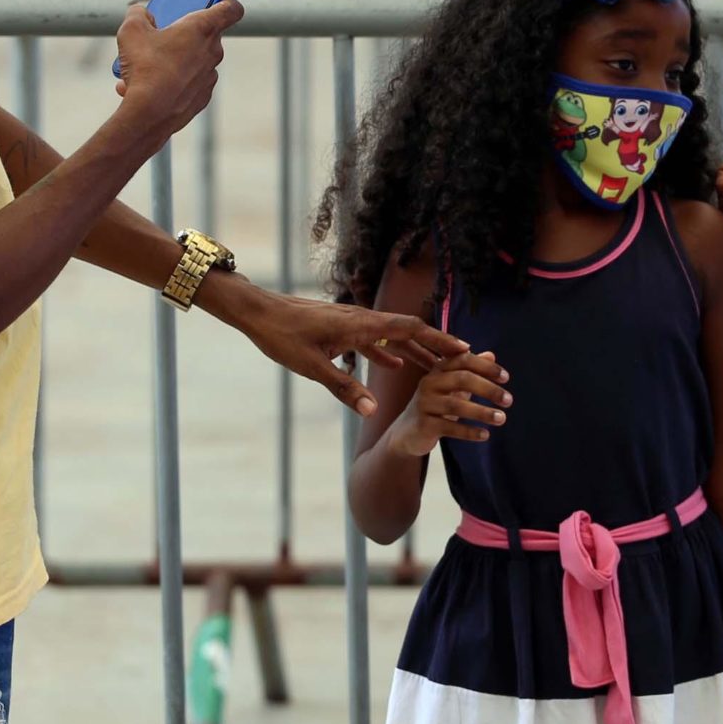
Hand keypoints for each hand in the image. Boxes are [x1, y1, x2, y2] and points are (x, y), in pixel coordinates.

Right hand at [112, 0, 244, 141]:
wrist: (149, 115)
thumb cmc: (145, 67)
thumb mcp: (132, 29)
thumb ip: (138, 13)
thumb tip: (142, 13)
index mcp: (203, 28)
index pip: (231, 8)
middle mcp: (213, 51)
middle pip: (205, 33)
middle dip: (182, 31)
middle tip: (160, 32)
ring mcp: (210, 76)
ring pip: (191, 60)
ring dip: (170, 59)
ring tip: (140, 66)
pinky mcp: (202, 97)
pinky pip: (186, 82)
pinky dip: (169, 81)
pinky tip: (141, 86)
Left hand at [226, 288, 468, 416]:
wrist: (258, 312)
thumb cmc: (282, 337)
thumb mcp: (312, 368)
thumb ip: (344, 389)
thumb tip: (373, 411)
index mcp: (360, 326)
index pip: (410, 330)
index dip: (438, 340)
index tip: (464, 350)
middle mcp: (362, 319)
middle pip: (408, 331)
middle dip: (435, 345)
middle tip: (463, 359)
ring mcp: (352, 322)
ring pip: (392, 335)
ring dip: (415, 350)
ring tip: (436, 367)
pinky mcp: (341, 327)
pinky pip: (374, 339)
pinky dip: (389, 351)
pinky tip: (395, 366)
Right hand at [391, 350, 512, 456]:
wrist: (408, 433)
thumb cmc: (436, 406)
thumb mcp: (453, 387)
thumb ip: (470, 371)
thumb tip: (491, 355)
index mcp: (438, 370)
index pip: (464, 360)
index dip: (486, 367)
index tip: (506, 378)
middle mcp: (429, 383)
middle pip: (462, 379)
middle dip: (488, 389)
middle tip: (509, 400)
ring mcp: (424, 403)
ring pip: (456, 405)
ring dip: (482, 412)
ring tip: (502, 419)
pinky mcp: (423, 424)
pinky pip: (449, 427)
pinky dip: (469, 431)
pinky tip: (485, 435)